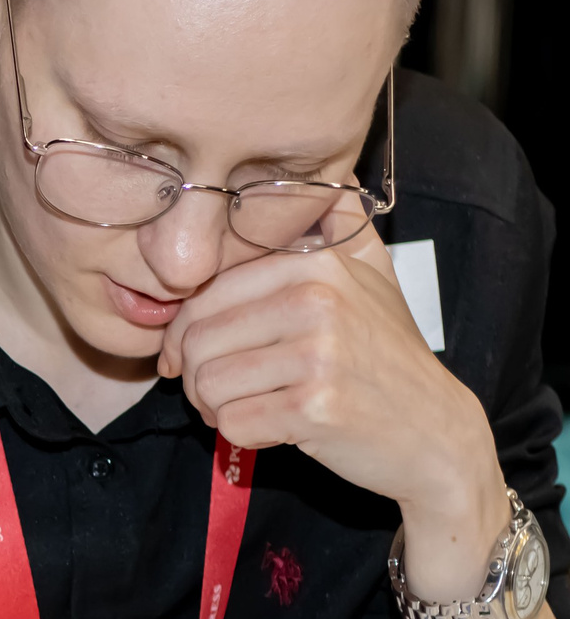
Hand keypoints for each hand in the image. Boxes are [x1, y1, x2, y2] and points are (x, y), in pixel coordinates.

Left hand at [158, 236, 511, 594]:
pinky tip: (273, 429)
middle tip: (218, 394)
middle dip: (193, 376)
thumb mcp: (370, 274)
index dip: (183, 333)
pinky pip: (231, 422)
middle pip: (198, 341)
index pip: (206, 294)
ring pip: (207, 384)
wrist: (435, 430)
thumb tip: (279, 183)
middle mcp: (316, 301)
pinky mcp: (313, 408)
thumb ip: (332, 225)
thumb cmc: (387, 355)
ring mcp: (317, 355)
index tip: (188, 357)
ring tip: (249, 409)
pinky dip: (243, 434)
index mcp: (317, 263)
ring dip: (215, 409)